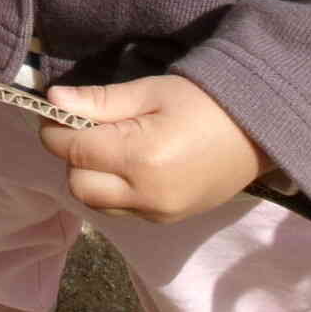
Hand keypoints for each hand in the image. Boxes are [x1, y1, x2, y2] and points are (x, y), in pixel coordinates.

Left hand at [37, 74, 273, 222]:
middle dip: (72, 156)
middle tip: (85, 127)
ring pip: (97, 203)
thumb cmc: (204, 101)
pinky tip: (129, 164)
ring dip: (91, 176)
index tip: (55, 110)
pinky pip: (122, 211)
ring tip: (109, 145)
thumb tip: (53, 101)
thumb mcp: (150, 91)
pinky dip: (113, 190)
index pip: (73, 151)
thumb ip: (100, 101)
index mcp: (141, 158)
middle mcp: (146, 195)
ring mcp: (158, 213)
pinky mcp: (167, 220)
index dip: (55, 129)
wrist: (258, 131)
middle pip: (78, 184)